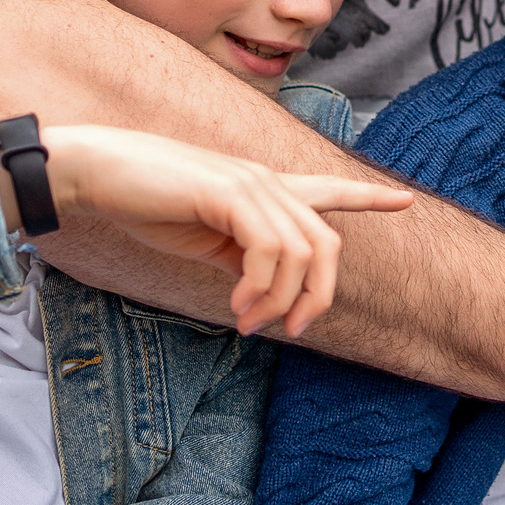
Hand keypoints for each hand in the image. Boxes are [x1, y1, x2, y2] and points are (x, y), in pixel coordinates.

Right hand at [30, 126, 413, 337]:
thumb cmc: (145, 202)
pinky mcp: (230, 193)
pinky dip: (259, 289)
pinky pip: (269, 251)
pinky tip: (236, 306)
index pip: (327, 189)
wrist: (97, 173)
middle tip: (290, 331)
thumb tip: (266, 292)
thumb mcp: (205, 238)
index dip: (368, 197)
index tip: (406, 201)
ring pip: (302, 254)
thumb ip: (242, 256)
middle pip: (327, 244)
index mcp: (262, 190)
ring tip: (247, 322)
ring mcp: (251, 184)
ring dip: (279, 302)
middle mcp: (266, 182)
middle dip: (319, 297)